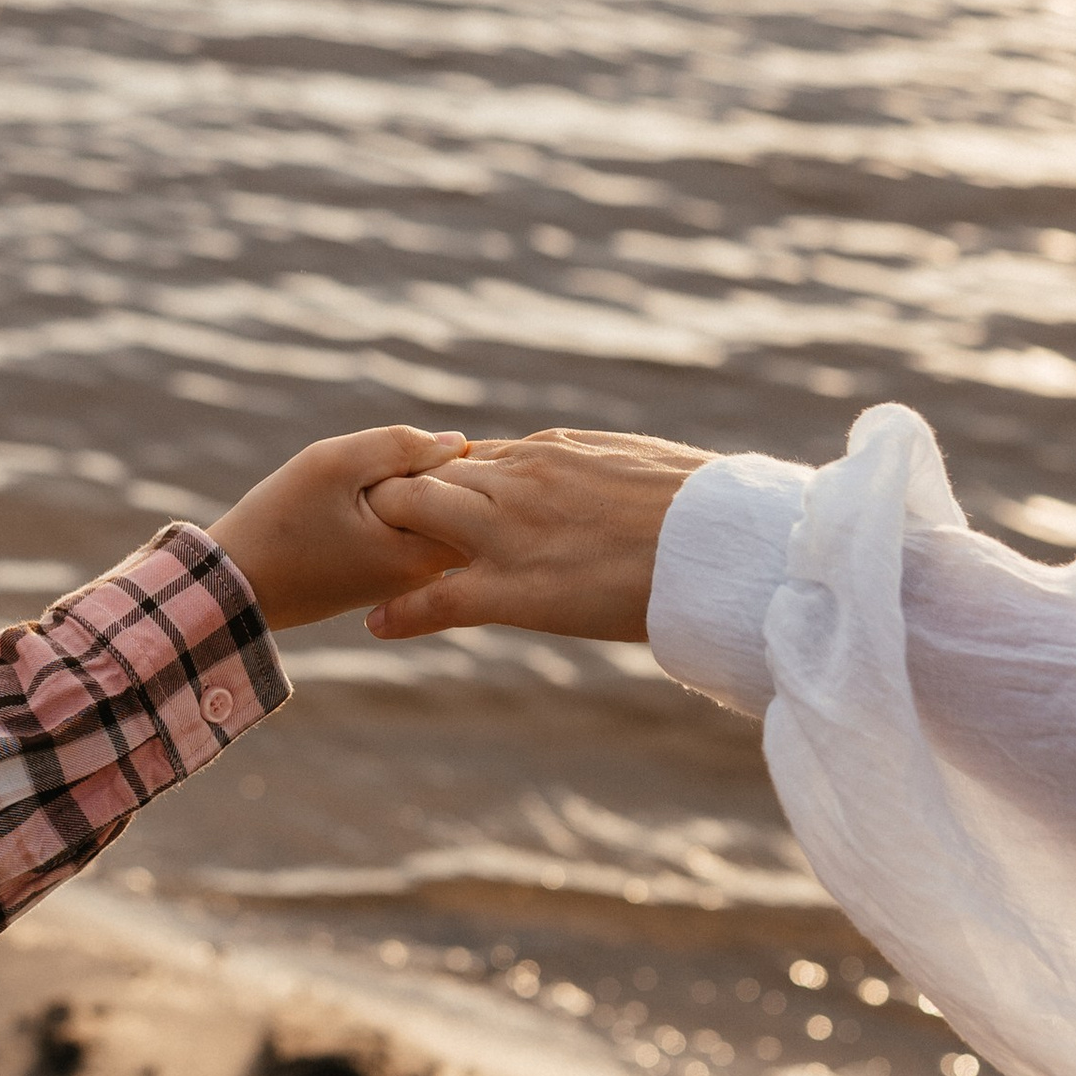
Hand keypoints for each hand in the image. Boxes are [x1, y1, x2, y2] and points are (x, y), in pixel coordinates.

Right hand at [209, 427, 469, 633]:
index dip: (457, 456)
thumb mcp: (335, 464)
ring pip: (438, 520)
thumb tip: (459, 442)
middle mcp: (425, 577)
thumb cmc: (281, 521)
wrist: (236, 584)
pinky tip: (361, 500)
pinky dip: (402, 511)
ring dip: (419, 491)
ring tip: (365, 484)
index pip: (476, 494)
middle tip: (383, 464)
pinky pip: (416, 535)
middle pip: (463, 510)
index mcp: (420, 552)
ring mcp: (409, 584)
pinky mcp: (390, 582)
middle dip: (441, 473)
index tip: (409, 450)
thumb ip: (401, 446)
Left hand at [360, 428, 713, 639]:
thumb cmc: (705, 509)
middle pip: (428, 476)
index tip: (423, 497)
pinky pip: (437, 596)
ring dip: (385, 538)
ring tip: (355, 563)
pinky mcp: (515, 587)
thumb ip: (607, 468)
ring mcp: (510, 531)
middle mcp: (518, 481)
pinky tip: (377, 624)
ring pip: (417, 517)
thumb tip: (612, 476)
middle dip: (395, 498)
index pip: (471, 457)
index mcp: (550, 451)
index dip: (440, 478)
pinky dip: (402, 611)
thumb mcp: (647, 466)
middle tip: (367, 528)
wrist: (720, 544)